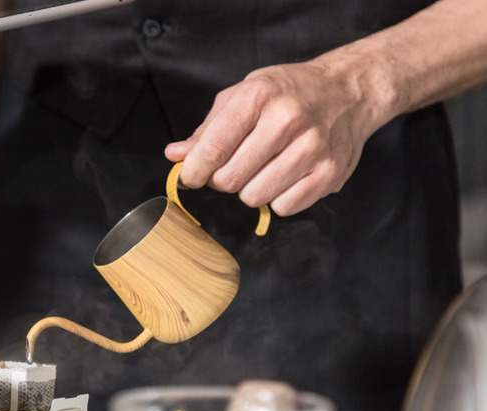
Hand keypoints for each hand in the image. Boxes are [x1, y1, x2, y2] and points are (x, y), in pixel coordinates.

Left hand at [165, 61, 385, 215]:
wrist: (348, 90)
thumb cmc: (287, 93)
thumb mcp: (243, 95)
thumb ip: (207, 130)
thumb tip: (175, 156)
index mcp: (259, 96)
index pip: (214, 148)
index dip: (194, 171)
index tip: (189, 177)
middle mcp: (287, 120)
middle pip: (230, 179)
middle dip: (222, 180)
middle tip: (234, 166)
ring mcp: (312, 148)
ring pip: (255, 197)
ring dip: (250, 189)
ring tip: (262, 168)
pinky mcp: (330, 173)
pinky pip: (284, 207)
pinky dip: (277, 198)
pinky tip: (285, 176)